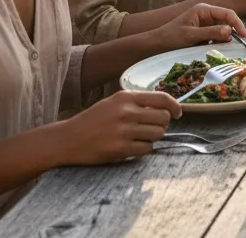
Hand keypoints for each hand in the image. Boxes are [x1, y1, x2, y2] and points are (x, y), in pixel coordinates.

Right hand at [57, 90, 181, 165]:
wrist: (67, 139)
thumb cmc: (93, 120)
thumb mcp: (114, 103)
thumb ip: (138, 103)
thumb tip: (166, 108)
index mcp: (126, 97)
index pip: (162, 98)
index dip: (175, 106)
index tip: (178, 113)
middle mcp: (126, 111)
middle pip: (164, 119)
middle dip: (162, 125)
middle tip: (151, 128)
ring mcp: (123, 130)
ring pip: (158, 134)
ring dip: (152, 137)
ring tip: (138, 137)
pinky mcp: (120, 148)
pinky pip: (147, 149)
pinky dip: (143, 149)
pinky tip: (131, 147)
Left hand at [153, 3, 245, 51]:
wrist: (157, 44)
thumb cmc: (171, 37)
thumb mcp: (191, 35)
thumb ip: (211, 32)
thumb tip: (229, 31)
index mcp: (204, 9)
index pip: (228, 14)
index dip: (237, 24)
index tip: (244, 37)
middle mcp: (207, 14)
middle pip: (227, 21)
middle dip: (230, 33)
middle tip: (230, 46)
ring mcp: (206, 23)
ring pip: (223, 30)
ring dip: (223, 39)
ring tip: (214, 47)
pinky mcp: (204, 32)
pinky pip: (217, 36)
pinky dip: (217, 42)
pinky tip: (210, 47)